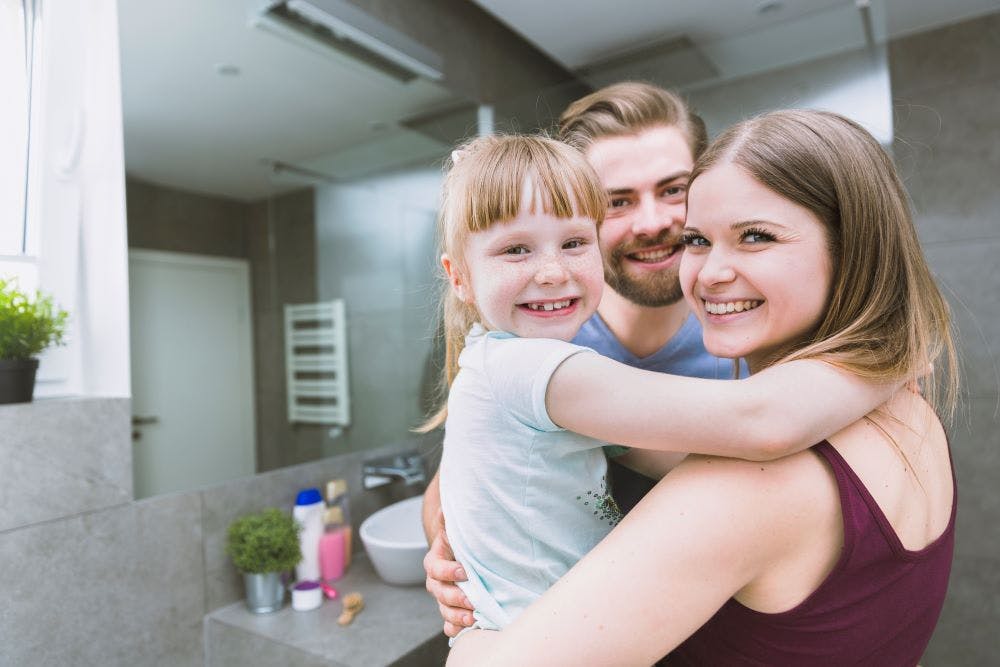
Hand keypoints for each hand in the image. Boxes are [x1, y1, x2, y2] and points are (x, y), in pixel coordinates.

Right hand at [423, 512, 474, 636]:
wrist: (460, 555)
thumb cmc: (458, 541)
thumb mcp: (454, 529)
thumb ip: (448, 521)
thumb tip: (445, 508)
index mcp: (435, 561)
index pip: (435, 568)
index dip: (448, 571)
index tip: (465, 571)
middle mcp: (436, 581)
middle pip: (439, 593)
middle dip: (455, 598)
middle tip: (472, 601)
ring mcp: (443, 597)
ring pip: (443, 610)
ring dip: (456, 617)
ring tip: (472, 619)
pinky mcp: (452, 609)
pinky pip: (448, 623)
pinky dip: (455, 628)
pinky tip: (466, 630)